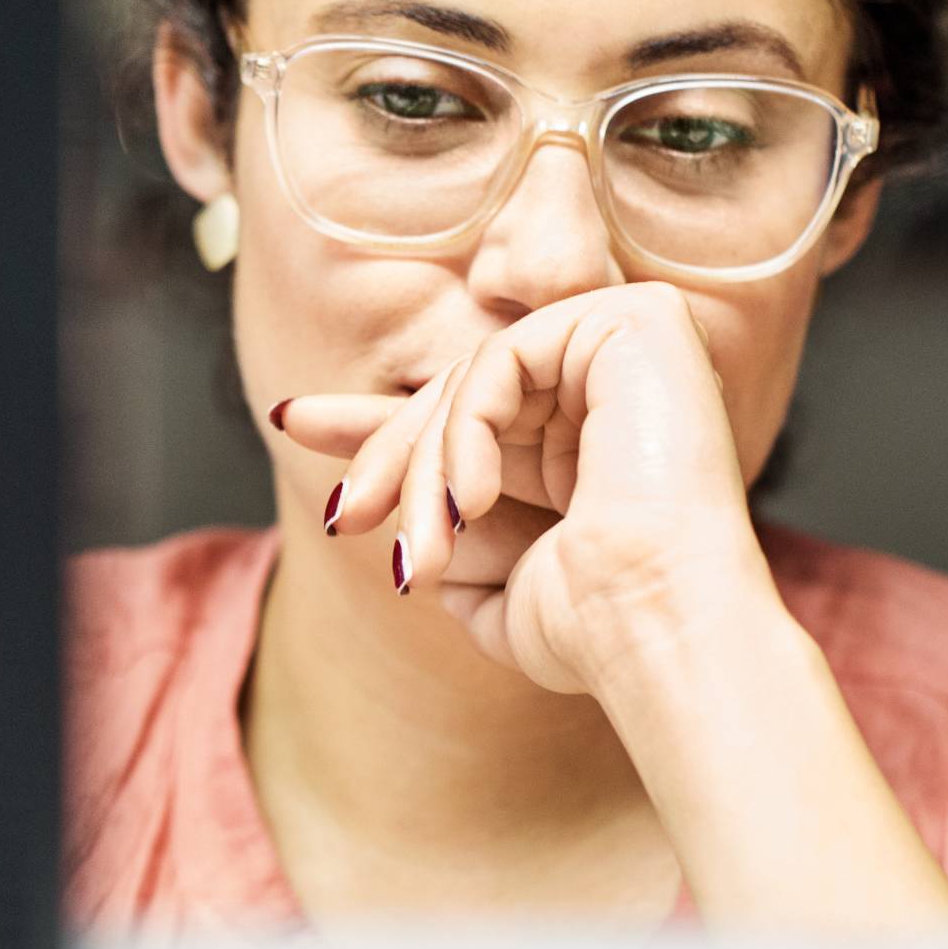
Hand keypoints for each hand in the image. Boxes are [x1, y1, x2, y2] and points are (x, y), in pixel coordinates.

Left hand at [278, 282, 775, 695]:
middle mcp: (615, 385)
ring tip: (424, 550)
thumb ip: (440, 522)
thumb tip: (363, 493)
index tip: (291, 418)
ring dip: (424, 465)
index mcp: (590, 440)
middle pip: (462, 389)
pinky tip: (471, 499)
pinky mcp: (640, 321)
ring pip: (473, 376)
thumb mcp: (486, 574)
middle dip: (386, 453)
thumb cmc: (591, 627)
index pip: (470, 410)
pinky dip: (467, 427)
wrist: (656, 627)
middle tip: (344, 514)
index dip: (378, 421)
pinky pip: (503, 355)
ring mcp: (631, 347)